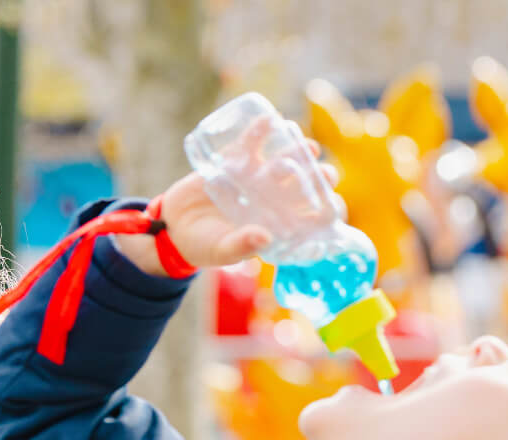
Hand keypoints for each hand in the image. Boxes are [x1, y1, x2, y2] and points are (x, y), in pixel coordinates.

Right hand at [115, 128, 331, 276]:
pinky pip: (250, 143)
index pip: (311, 217)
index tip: (334, 206)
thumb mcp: (221, 250)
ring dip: (298, 151)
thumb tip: (264, 237)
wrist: (173, 225)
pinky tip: (269, 120)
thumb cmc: (203, 245)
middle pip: (304, 185)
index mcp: (277, 224)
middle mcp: (273, 199)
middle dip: (318, 177)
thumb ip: (242, 246)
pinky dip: (258, 131)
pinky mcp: (235, 162)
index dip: (327, 211)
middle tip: (324, 173)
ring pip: (284, 160)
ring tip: (307, 146)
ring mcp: (256, 178)